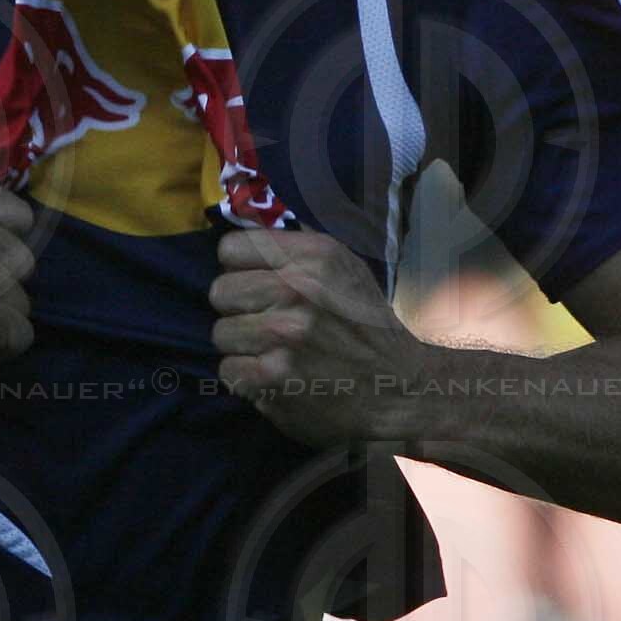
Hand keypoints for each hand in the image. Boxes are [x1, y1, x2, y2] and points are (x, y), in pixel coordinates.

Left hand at [209, 226, 432, 448]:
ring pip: (220, 333)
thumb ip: (298, 251)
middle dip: (238, 310)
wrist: (401, 389)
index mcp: (315, 255)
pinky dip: (247, 379)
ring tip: (274, 353)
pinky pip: (228, 370)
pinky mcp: (273, 375)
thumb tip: (244, 231)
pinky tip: (274, 379)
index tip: (256, 285)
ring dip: (243, 347)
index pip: (232, 249)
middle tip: (266, 324)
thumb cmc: (367, 328)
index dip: (239, 270)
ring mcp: (283, 333)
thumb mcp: (346, 270)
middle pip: (220, 291)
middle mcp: (298, 287)